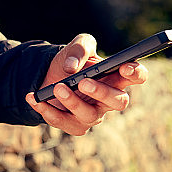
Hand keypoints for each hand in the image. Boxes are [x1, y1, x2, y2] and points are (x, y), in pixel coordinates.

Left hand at [26, 33, 147, 135]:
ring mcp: (93, 114)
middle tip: (84, 82)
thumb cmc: (72, 61)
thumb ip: (79, 48)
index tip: (124, 67)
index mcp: (116, 76)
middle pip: (119, 101)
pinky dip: (47, 110)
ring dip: (72, 101)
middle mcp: (109, 98)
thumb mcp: (76, 46)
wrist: (48, 75)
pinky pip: (63, 122)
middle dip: (102, 92)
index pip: (137, 76)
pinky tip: (34, 97)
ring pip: (90, 115)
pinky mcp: (75, 125)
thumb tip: (72, 68)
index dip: (136, 74)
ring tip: (57, 87)